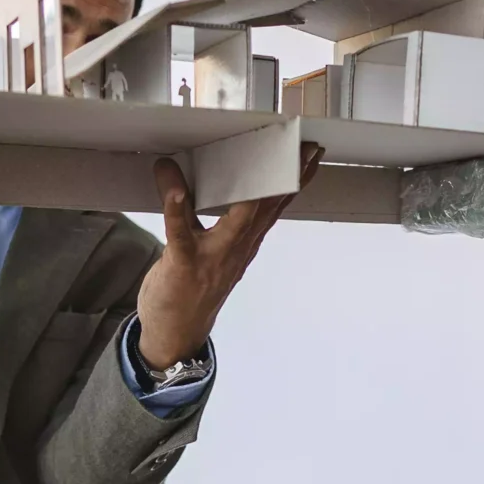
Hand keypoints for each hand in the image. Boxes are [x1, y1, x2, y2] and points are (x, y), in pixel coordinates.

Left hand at [133, 143, 324, 366]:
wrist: (175, 333)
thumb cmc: (190, 288)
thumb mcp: (202, 245)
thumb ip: (190, 206)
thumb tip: (174, 167)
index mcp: (243, 241)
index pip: (274, 206)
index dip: (293, 180)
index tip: (308, 154)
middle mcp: (235, 247)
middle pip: (266, 208)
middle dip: (285, 177)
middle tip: (301, 150)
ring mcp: (213, 256)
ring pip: (238, 219)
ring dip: (249, 190)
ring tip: (253, 159)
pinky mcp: (183, 263)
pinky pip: (181, 232)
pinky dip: (176, 208)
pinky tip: (176, 189)